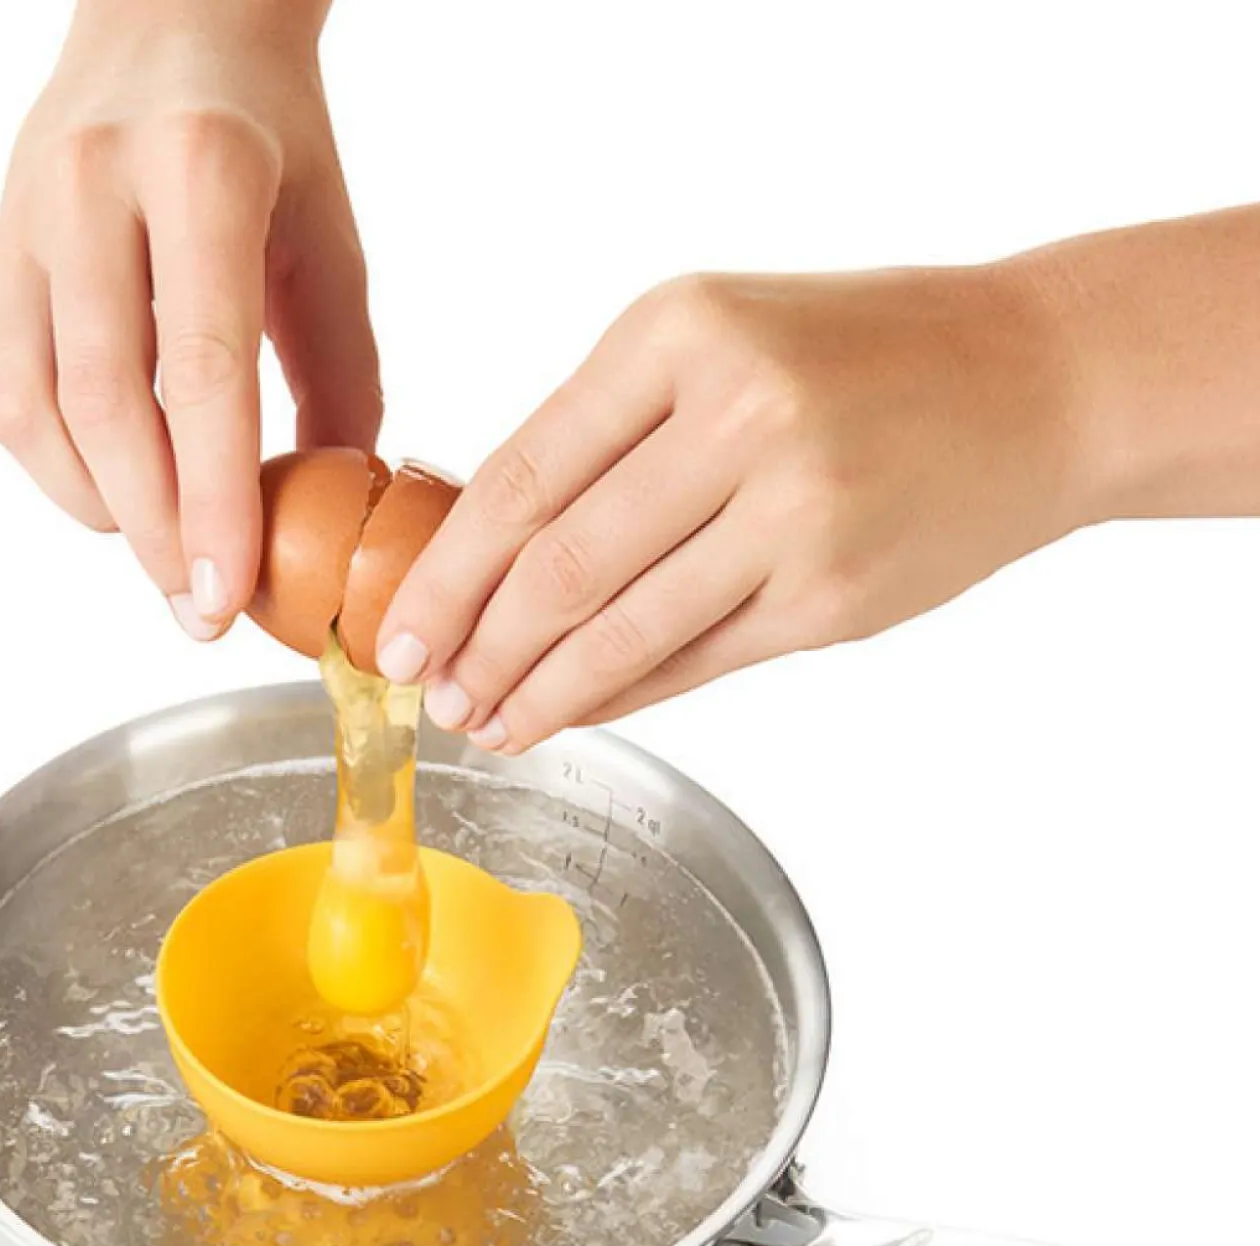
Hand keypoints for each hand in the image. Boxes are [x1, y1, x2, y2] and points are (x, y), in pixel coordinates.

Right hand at [0, 0, 380, 637]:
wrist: (168, 19)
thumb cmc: (271, 143)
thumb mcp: (332, 245)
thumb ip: (342, 379)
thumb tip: (332, 516)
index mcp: (205, 173)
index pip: (203, 370)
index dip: (213, 501)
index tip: (227, 598)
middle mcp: (95, 187)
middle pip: (108, 402)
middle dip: (156, 531)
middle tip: (202, 612)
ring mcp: (25, 217)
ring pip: (39, 409)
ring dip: (104, 510)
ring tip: (167, 553)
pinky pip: (6, 395)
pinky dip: (59, 469)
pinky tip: (117, 494)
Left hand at [374, 263, 1081, 749]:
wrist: (1038, 382)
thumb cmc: (859, 355)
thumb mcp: (720, 336)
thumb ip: (610, 430)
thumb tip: (484, 551)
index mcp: (681, 332)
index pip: (522, 475)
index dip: (444, 573)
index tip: (396, 633)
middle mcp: (737, 418)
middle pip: (558, 568)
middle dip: (477, 648)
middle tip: (431, 695)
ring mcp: (794, 515)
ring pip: (621, 632)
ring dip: (539, 694)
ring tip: (488, 724)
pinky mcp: (834, 599)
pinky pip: (693, 663)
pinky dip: (620, 697)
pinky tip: (572, 713)